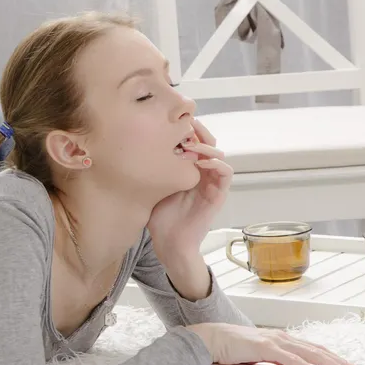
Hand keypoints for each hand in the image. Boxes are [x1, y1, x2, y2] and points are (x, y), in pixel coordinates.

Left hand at [147, 119, 232, 263]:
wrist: (168, 242)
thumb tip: (138, 142)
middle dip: (198, 131)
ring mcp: (211, 182)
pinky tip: (201, 162)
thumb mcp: (153, 183)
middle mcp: (201, 172)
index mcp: (187, 168)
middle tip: (185, 126)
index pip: (193, 140)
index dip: (187, 129)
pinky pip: (226, 173)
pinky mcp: (218, 194)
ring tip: (190, 145)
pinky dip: (217, 164)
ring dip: (206, 146)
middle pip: (208, 142)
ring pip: (218, 154)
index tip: (172, 122)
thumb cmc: (158, 215)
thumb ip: (154, 165)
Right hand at [186, 323, 364, 364]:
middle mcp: (284, 337)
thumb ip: (279, 361)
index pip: (317, 350)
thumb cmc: (233, 347)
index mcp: (284, 339)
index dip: (337, 360)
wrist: (211, 338)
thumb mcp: (262, 356)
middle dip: (343, 364)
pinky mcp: (265, 347)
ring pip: (312, 354)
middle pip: (321, 351)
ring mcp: (275, 340)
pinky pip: (292, 360)